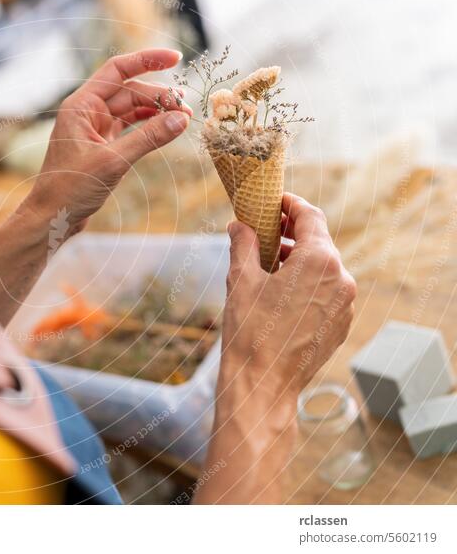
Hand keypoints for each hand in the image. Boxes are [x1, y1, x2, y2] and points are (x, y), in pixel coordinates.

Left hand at [23, 48, 191, 229]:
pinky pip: (131, 129)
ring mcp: (95, 129)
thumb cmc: (70, 189)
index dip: (146, 60)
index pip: (117, 70)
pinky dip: (149, 128)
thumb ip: (148, 138)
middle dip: (159, 96)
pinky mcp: (103, 147)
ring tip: (183, 119)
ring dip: (157, 112)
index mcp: (81, 106)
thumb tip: (181, 120)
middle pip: (130, 91)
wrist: (52, 218)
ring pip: (133, 110)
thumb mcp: (112, 161)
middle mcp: (87, 112)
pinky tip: (167, 130)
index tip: (175, 58)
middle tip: (186, 110)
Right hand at [220, 192, 356, 400]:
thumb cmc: (250, 332)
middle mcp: (342, 279)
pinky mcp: (342, 323)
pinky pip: (328, 292)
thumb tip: (239, 225)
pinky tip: (281, 293)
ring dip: (299, 260)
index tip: (275, 201)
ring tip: (268, 264)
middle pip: (319, 242)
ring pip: (324, 269)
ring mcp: (346, 304)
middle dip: (292, 233)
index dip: (291, 204)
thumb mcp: (241, 281)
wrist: (263, 385)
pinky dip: (307, 285)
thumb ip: (243, 245)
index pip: (311, 216)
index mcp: (320, 262)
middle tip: (265, 230)